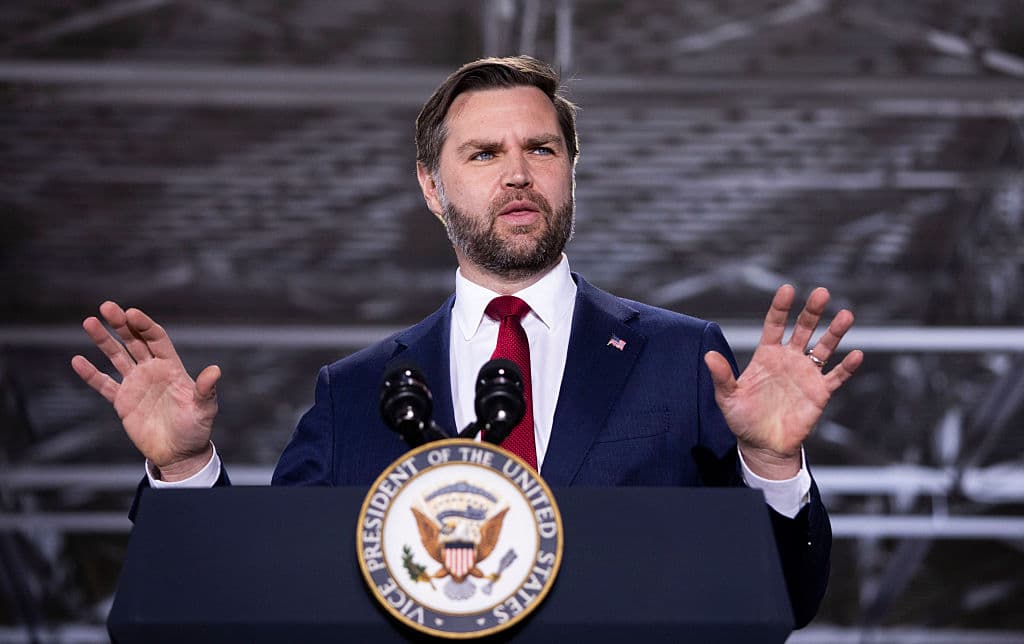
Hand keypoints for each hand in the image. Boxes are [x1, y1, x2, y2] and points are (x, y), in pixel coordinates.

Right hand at [71, 302, 219, 480]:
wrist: (179, 453)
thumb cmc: (196, 429)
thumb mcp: (204, 408)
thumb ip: (205, 389)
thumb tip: (215, 370)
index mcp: (172, 367)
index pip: (156, 338)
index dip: (144, 325)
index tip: (131, 313)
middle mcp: (152, 371)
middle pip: (134, 341)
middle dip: (121, 324)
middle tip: (107, 306)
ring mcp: (136, 384)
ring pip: (117, 357)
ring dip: (103, 340)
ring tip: (89, 322)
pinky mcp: (123, 402)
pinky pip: (104, 384)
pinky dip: (91, 374)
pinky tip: (78, 360)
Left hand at [704, 285, 862, 479]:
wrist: (763, 445)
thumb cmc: (742, 420)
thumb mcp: (727, 398)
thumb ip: (721, 377)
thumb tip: (709, 356)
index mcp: (766, 356)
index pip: (774, 325)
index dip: (780, 307)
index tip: (787, 289)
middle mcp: (788, 359)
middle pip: (803, 329)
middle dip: (812, 311)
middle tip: (821, 293)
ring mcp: (806, 374)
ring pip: (824, 348)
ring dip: (835, 332)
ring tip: (846, 315)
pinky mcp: (819, 392)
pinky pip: (836, 376)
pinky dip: (846, 367)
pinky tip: (856, 354)